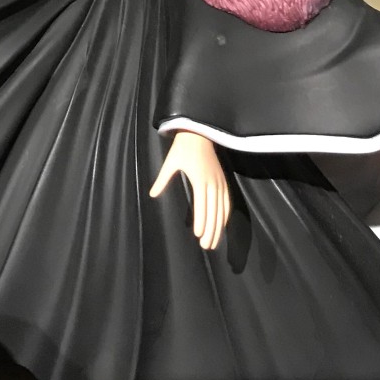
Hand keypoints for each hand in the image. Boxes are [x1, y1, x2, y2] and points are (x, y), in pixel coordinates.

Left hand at [149, 131, 230, 249]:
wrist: (199, 133)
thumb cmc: (182, 148)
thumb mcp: (170, 162)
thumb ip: (162, 179)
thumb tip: (152, 194)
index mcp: (199, 179)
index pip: (202, 205)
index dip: (201, 221)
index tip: (199, 235)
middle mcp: (212, 182)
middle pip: (213, 211)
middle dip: (211, 229)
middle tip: (207, 246)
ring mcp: (219, 181)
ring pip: (222, 208)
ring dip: (219, 226)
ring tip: (215, 241)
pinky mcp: (223, 179)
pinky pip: (227, 200)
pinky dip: (226, 214)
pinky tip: (223, 224)